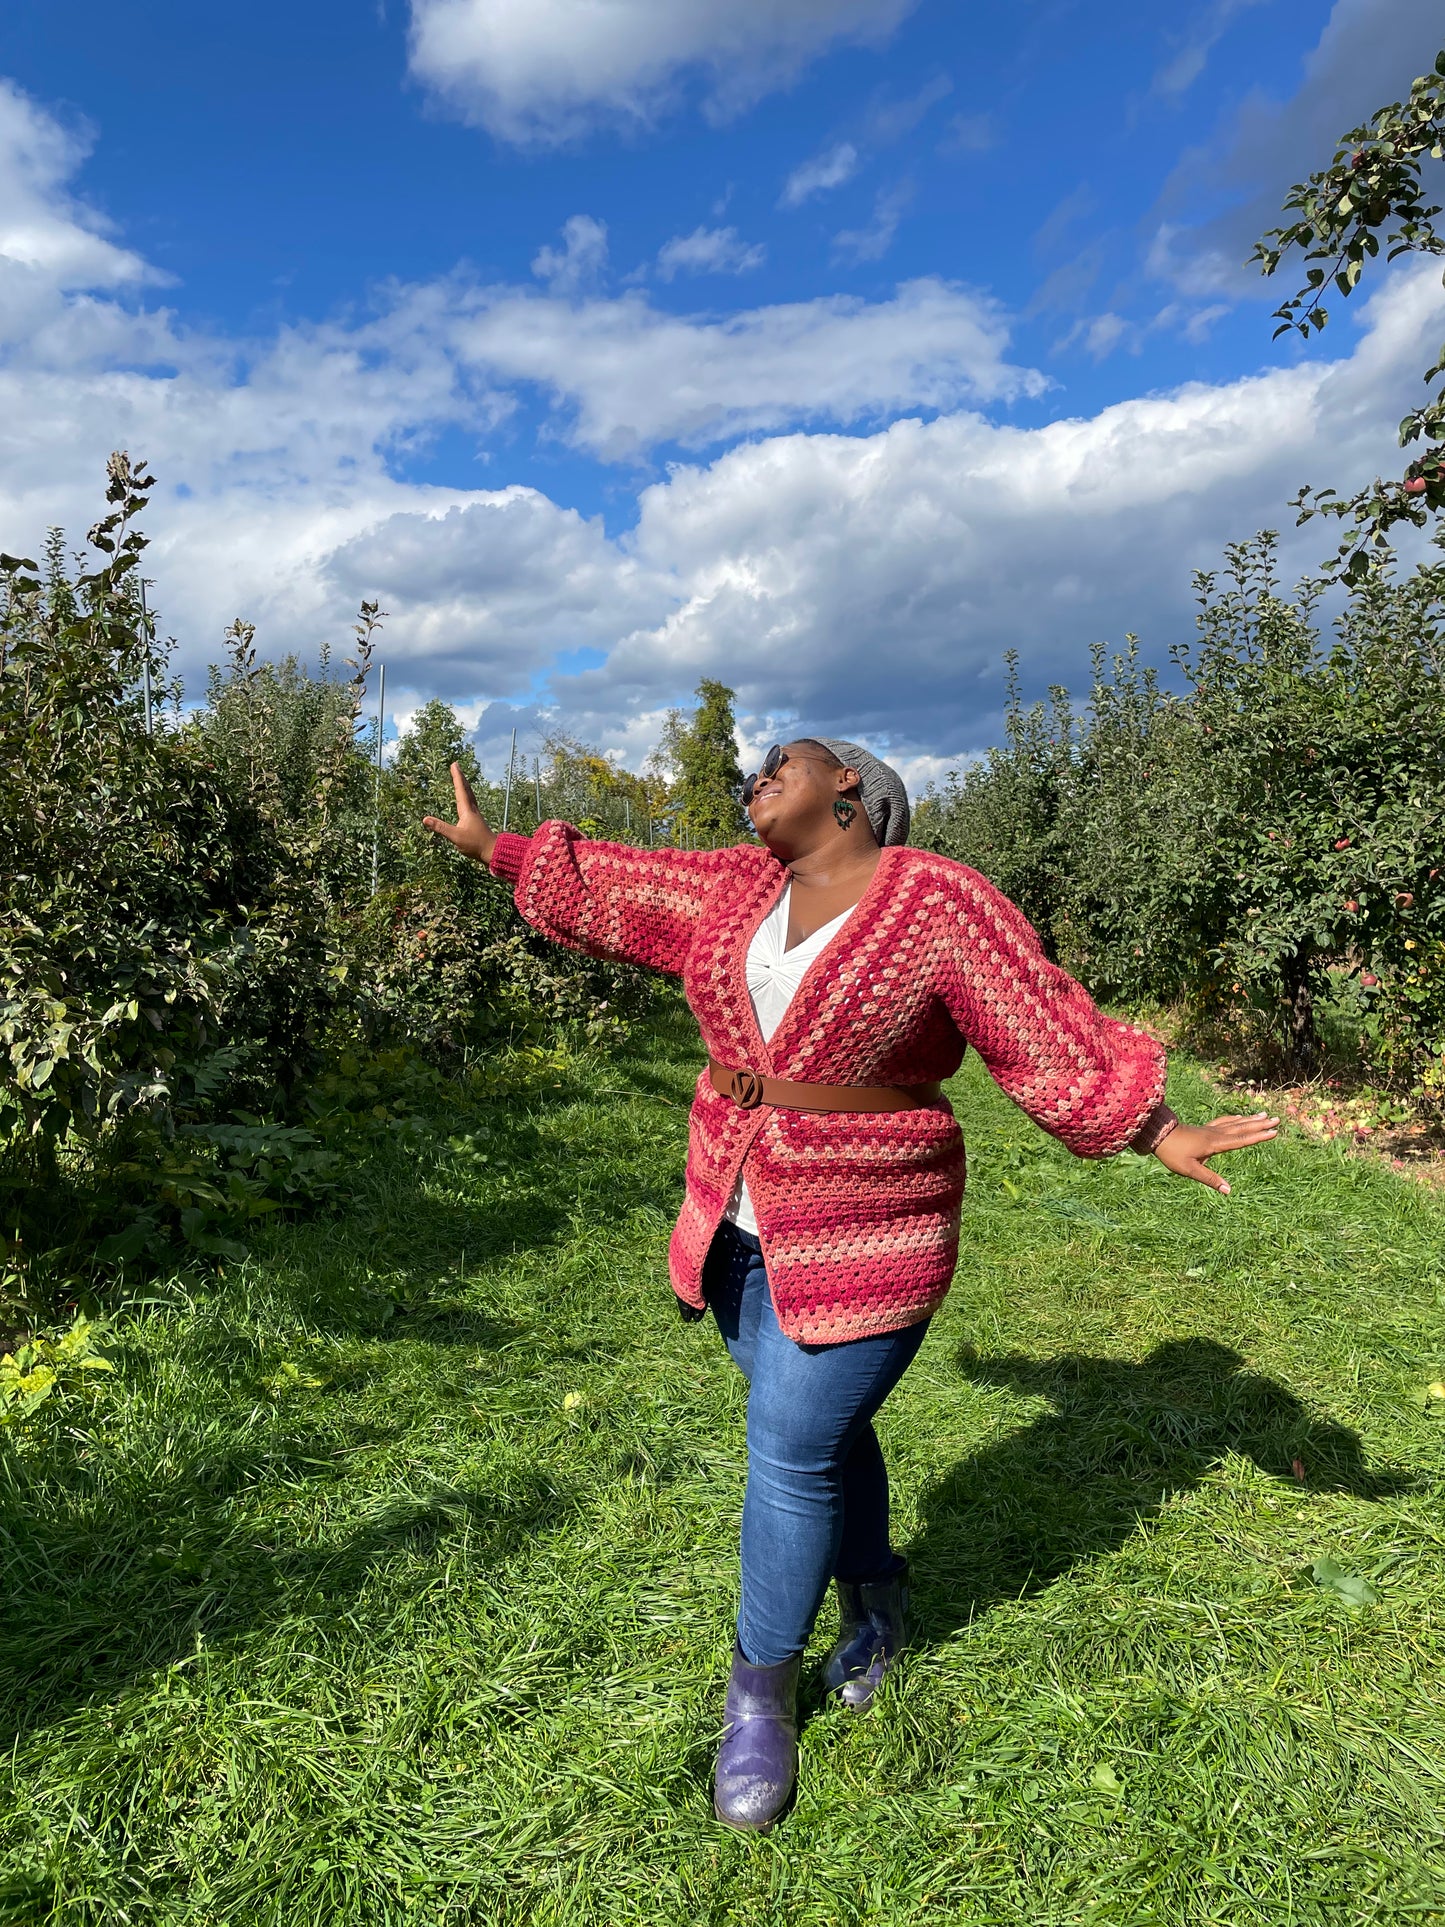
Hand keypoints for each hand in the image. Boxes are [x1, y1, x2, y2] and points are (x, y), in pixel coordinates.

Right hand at [422, 762, 496, 865]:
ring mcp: (475, 814)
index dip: (456, 777)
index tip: (454, 765)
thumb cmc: (475, 844)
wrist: (493, 851)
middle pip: (466, 789)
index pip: (460, 790)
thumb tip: (425, 819)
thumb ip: (440, 827)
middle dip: (460, 777)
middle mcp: (472, 809)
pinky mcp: (476, 819)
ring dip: (464, 785)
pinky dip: (467, 795)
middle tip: (456, 766)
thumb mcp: (455, 837)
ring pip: (469, 795)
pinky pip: (471, 801)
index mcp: (466, 810)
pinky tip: (466, 799)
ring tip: (461, 778)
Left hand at [1153, 1112, 1278, 1193]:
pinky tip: (1239, 1117)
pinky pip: (1224, 1122)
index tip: (1274, 1132)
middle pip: (1242, 1128)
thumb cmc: (1172, 1153)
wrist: (1157, 1134)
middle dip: (1260, 1125)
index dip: (1258, 1137)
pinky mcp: (1204, 1129)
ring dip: (1250, 1120)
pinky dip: (1234, 1119)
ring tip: (1264, 1115)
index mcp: (1215, 1144)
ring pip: (1234, 1123)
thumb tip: (1228, 1191)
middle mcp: (1215, 1134)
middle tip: (1277, 1119)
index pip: (1241, 1140)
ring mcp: (1210, 1130)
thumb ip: (1210, 1179)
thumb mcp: (1189, 1170)